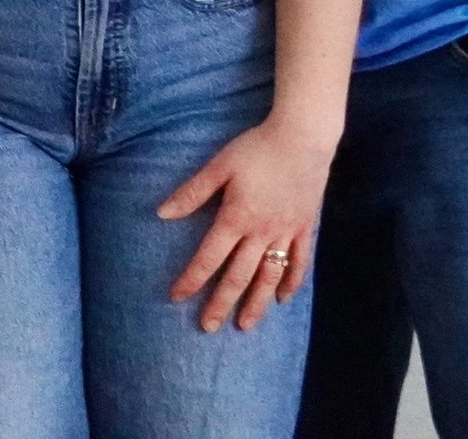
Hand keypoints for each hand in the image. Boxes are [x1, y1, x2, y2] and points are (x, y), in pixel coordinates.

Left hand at [158, 113, 338, 330]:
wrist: (303, 138)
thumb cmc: (256, 148)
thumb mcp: (218, 166)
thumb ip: (192, 192)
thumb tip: (161, 213)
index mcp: (236, 218)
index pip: (209, 257)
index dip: (192, 279)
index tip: (177, 297)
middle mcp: (261, 232)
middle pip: (238, 276)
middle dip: (221, 303)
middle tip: (208, 327)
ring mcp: (286, 233)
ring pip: (270, 277)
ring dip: (257, 303)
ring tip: (245, 325)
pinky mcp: (305, 228)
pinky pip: (299, 262)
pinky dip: (292, 282)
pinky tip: (283, 299)